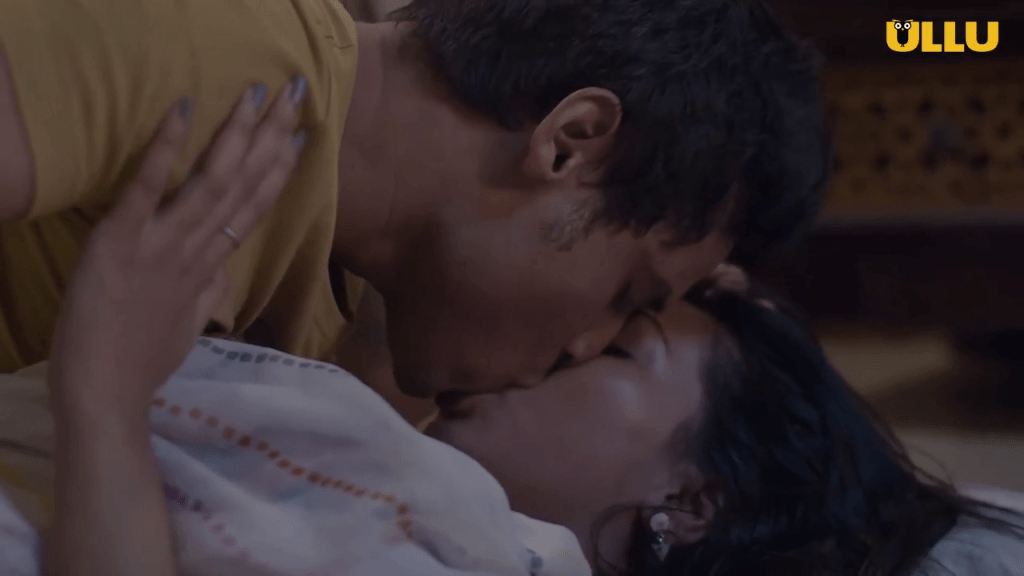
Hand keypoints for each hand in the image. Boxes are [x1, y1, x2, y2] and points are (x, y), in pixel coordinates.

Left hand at [49, 79, 306, 419]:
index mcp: (209, 268)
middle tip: (295, 94)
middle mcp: (196, 250)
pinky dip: (165, 149)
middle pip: (242, 186)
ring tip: (256, 95)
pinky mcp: (123, 242)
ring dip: (235, 135)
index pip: (252, 211)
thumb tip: (223, 272)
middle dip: (270, 137)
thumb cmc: (142, 365)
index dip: (278, 172)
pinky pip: (148, 190)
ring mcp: (163, 245)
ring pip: (210, 183)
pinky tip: (183, 111)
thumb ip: (207, 293)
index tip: (300, 138)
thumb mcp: (186, 327)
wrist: (106, 396)